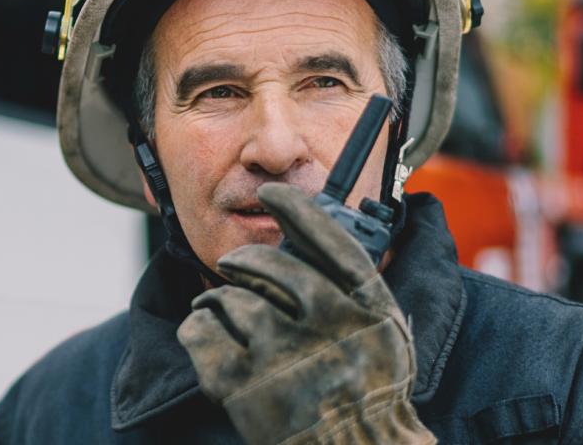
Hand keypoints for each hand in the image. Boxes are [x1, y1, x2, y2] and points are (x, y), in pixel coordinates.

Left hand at [178, 183, 435, 444]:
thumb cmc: (370, 386)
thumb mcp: (384, 327)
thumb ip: (354, 281)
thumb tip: (308, 228)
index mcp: (365, 306)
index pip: (327, 237)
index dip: (295, 207)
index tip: (271, 194)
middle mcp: (326, 324)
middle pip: (266, 264)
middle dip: (242, 259)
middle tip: (234, 265)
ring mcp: (283, 357)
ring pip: (229, 297)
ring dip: (217, 297)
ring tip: (220, 307)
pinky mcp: (245, 389)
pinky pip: (202, 334)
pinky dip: (198, 326)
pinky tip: (208, 331)